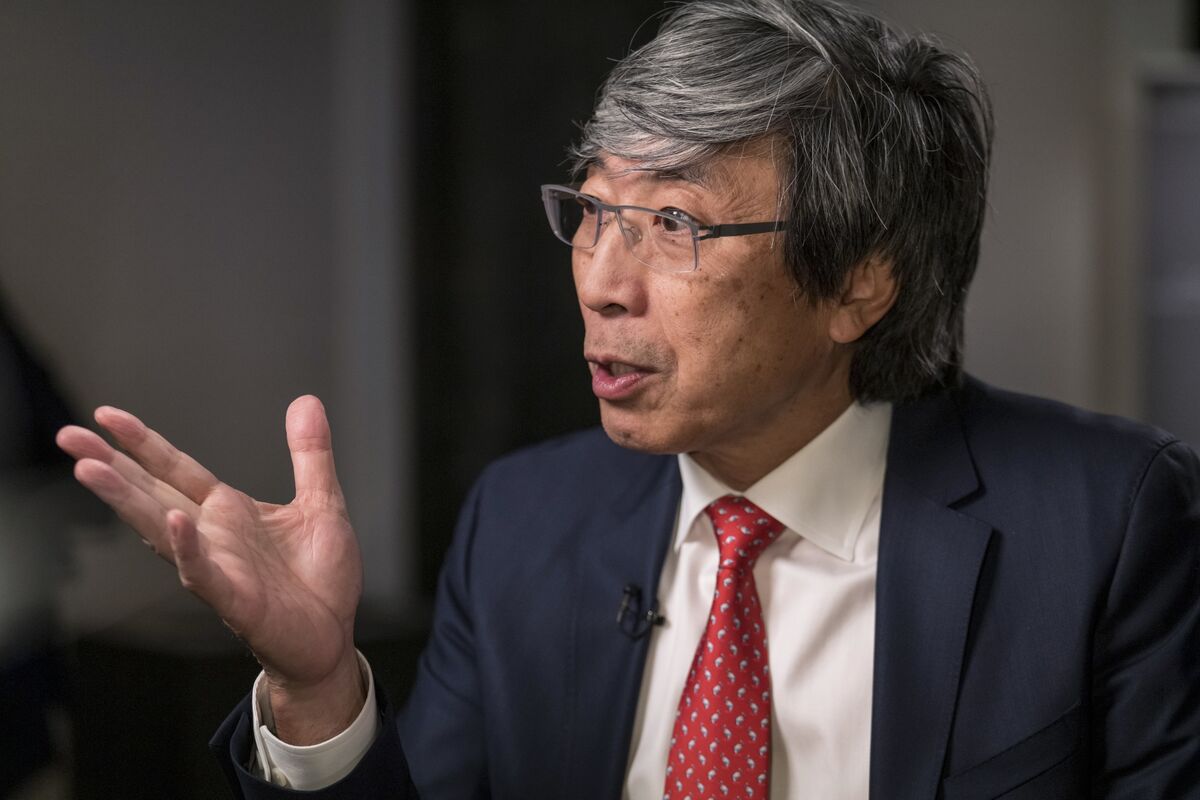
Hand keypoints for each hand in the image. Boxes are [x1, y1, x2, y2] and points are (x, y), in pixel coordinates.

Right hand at [56, 395, 364, 742]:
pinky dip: (188, 549)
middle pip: (152, 494)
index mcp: (228, 512)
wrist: (331, 637)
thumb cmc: (320, 577)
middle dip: (110, 466)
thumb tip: (307, 400)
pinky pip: (205, 573)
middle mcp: (213, 536)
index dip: (143, 442)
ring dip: (128, 501)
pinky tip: (173, 523)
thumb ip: (311, 454)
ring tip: (91, 470)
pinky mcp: (235, 600)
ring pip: (163, 530)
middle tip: (68, 437)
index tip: (106, 414)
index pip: (175, 469)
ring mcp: (218, 568)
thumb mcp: (322, 502)